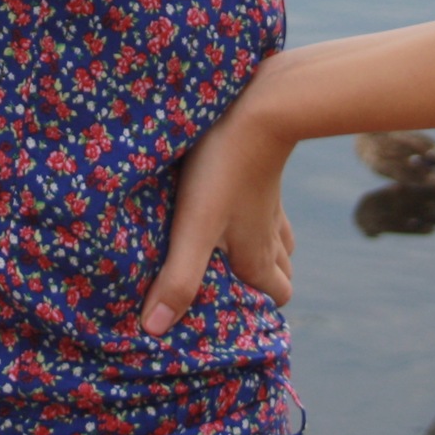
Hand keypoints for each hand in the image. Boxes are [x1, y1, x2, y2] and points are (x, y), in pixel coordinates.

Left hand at [138, 59, 297, 335]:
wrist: (259, 104)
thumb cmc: (221, 169)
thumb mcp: (194, 227)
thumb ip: (178, 279)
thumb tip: (154, 331)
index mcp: (258, 257)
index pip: (277, 299)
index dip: (258, 311)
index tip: (227, 312)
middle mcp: (271, 235)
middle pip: (280, 274)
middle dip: (258, 285)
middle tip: (219, 284)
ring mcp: (271, 204)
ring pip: (277, 241)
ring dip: (258, 251)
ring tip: (222, 253)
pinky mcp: (264, 173)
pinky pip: (268, 207)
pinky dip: (255, 217)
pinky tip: (230, 205)